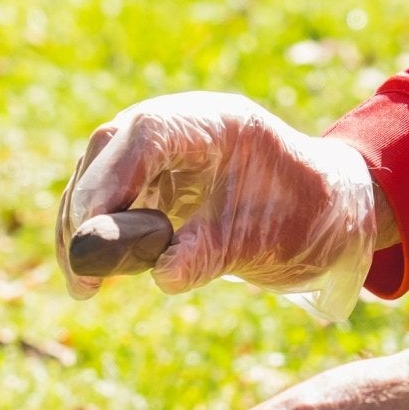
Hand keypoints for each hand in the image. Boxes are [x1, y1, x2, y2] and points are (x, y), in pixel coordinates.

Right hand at [56, 91, 389, 324]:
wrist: (327, 215)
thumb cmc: (306, 218)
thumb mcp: (266, 241)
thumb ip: (212, 252)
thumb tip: (161, 274)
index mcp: (216, 123)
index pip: (145, 134)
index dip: (109, 180)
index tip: (90, 233)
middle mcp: (179, 124)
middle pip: (108, 150)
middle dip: (86, 210)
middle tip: (83, 274)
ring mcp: (160, 147)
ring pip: (96, 173)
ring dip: (81, 227)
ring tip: (84, 286)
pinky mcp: (149, 175)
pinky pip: (106, 196)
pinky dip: (95, 233)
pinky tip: (92, 276)